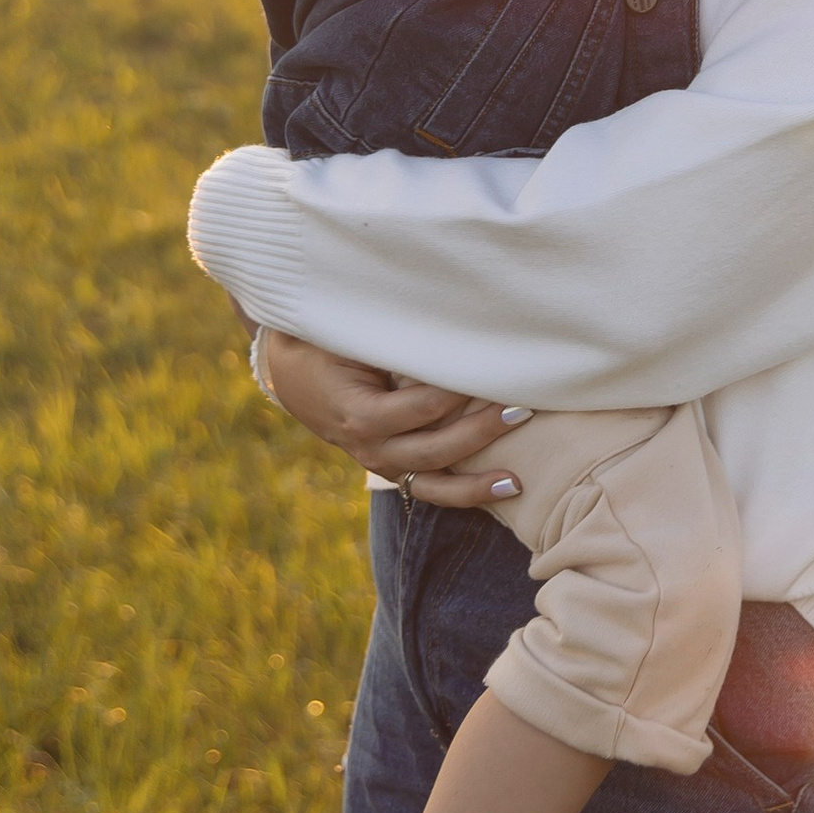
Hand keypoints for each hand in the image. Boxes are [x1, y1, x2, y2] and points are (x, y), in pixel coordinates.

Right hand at [258, 333, 528, 506]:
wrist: (291, 372)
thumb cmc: (328, 343)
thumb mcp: (352, 335)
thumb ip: (394, 337)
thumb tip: (449, 319)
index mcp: (359, 414)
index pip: (419, 407)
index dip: (456, 392)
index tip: (490, 371)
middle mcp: (369, 447)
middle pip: (433, 449)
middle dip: (480, 432)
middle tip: (522, 409)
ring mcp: (380, 463)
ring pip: (433, 483)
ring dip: (477, 483)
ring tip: (517, 481)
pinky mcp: (392, 468)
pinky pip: (430, 488)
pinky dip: (465, 493)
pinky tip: (504, 488)